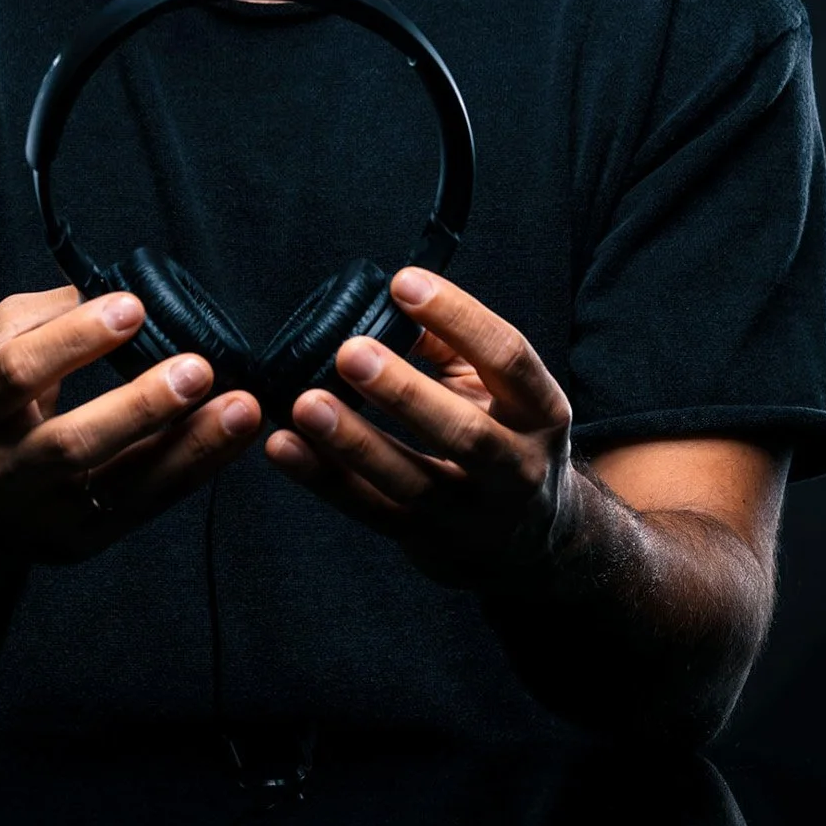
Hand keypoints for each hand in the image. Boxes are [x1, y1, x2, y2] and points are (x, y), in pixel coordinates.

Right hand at [0, 285, 259, 562]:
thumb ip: (49, 316)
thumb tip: (120, 290)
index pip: (17, 374)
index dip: (74, 340)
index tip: (133, 307)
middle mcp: (2, 471)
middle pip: (72, 444)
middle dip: (140, 407)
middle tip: (199, 368)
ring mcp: (44, 515)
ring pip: (122, 488)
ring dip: (189, 447)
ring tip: (241, 408)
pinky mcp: (81, 542)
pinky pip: (147, 506)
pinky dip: (194, 468)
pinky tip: (233, 435)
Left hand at [263, 270, 573, 590]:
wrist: (531, 540)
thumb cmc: (506, 436)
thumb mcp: (497, 388)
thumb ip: (450, 344)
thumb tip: (388, 305)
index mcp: (541, 412)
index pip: (508, 358)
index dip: (459, 318)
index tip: (403, 283)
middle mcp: (518, 468)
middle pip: (464, 433)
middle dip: (404, 393)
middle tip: (349, 353)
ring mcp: (473, 515)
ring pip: (412, 482)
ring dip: (354, 443)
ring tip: (307, 404)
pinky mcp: (428, 543)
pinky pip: (369, 511)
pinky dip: (323, 480)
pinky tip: (284, 446)